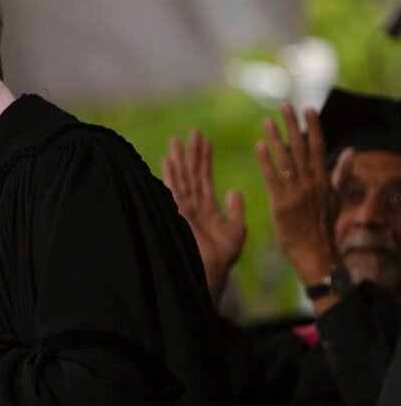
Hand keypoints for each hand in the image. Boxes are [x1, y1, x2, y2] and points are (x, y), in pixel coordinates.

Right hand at [162, 130, 245, 304]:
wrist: (211, 272)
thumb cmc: (223, 258)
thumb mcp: (236, 230)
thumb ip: (235, 209)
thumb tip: (234, 190)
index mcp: (207, 208)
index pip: (204, 178)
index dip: (205, 159)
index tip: (205, 140)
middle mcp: (193, 206)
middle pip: (191, 174)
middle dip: (192, 154)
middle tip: (193, 132)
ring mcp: (184, 209)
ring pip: (182, 178)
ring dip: (180, 160)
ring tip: (177, 140)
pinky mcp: (178, 213)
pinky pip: (174, 189)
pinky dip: (171, 175)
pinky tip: (168, 160)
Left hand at [256, 104, 343, 286]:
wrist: (315, 252)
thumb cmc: (324, 225)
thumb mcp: (336, 198)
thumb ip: (341, 173)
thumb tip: (350, 150)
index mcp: (324, 180)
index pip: (318, 147)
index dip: (312, 126)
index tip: (307, 108)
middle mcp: (311, 183)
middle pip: (300, 148)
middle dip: (292, 125)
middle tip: (283, 106)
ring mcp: (295, 193)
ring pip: (284, 160)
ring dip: (275, 139)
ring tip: (266, 121)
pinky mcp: (280, 203)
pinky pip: (272, 178)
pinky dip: (266, 161)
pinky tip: (259, 146)